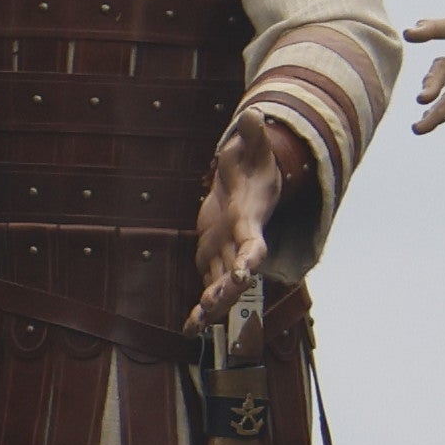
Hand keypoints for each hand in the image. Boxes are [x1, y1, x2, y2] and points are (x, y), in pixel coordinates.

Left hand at [188, 112, 299, 331]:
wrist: (249, 183)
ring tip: (195, 325)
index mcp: (251, 222)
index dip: (250, 260)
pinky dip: (200, 310)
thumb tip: (253, 114)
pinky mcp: (213, 259)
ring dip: (211, 306)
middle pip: (237, 274)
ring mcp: (227, 254)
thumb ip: (254, 136)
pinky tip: (189, 330)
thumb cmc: (254, 164)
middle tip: (210, 306)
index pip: (254, 244)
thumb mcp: (254, 148)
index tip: (243, 273)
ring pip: (221, 286)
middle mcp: (241, 244)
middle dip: (226, 291)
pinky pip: (207, 288)